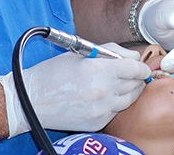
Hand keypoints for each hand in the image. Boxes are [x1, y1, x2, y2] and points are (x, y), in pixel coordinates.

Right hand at [0, 44, 150, 136]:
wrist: (31, 101)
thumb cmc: (54, 72)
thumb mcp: (81, 53)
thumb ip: (111, 52)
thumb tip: (133, 57)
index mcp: (98, 69)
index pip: (134, 69)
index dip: (142, 67)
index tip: (142, 66)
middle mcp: (102, 91)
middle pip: (135, 84)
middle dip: (137, 78)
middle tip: (133, 74)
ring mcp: (100, 109)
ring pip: (129, 99)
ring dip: (129, 91)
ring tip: (120, 85)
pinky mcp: (97, 122)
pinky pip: (116, 111)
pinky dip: (115, 103)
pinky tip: (105, 97)